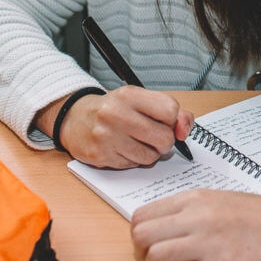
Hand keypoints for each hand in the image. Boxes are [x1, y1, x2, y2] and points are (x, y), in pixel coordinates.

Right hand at [48, 86, 193, 167]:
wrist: (75, 118)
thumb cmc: (114, 109)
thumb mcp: (140, 100)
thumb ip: (170, 111)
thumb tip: (184, 130)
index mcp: (129, 95)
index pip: (170, 110)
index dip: (173, 120)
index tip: (165, 120)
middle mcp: (116, 114)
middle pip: (164, 138)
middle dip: (164, 140)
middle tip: (152, 135)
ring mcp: (106, 137)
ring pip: (151, 156)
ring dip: (149, 152)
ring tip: (136, 141)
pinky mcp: (100, 156)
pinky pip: (133, 166)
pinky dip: (133, 160)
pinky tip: (122, 148)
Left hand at [131, 189, 260, 260]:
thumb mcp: (219, 200)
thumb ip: (189, 211)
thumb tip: (161, 228)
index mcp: (194, 198)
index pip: (142, 215)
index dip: (140, 234)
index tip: (152, 243)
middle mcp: (196, 217)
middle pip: (141, 236)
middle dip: (143, 252)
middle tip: (160, 259)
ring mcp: (208, 242)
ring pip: (155, 257)